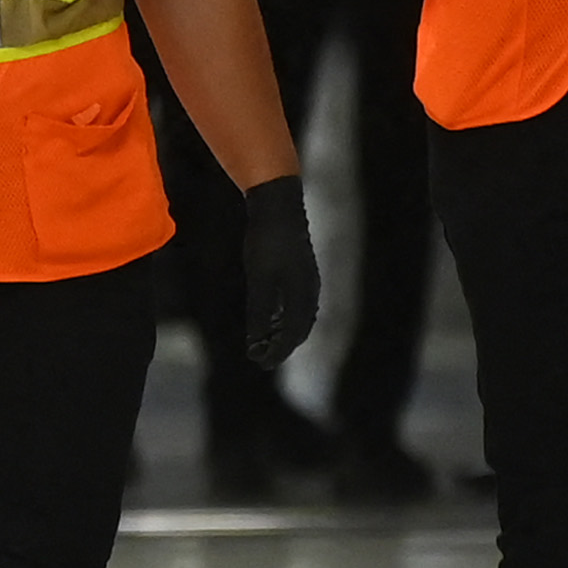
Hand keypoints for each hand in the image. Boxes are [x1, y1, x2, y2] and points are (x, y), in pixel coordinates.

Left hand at [242, 187, 322, 371]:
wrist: (278, 204)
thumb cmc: (267, 241)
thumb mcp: (259, 279)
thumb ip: (260, 311)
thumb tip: (257, 342)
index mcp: (303, 295)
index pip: (292, 334)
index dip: (276, 351)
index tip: (260, 362)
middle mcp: (310, 290)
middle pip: (299, 328)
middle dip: (282, 346)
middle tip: (263, 358)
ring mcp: (307, 279)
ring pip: (299, 316)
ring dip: (283, 332)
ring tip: (266, 344)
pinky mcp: (301, 270)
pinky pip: (297, 302)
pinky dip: (284, 316)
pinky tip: (270, 317)